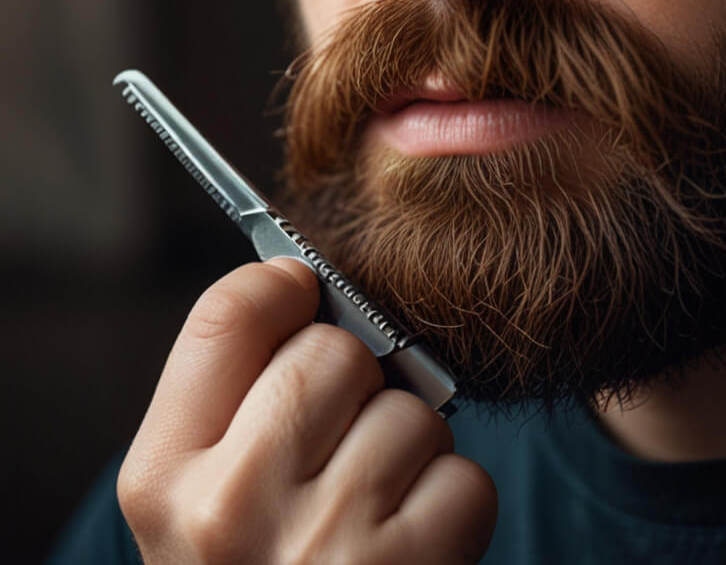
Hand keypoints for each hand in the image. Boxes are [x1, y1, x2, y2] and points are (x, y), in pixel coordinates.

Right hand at [117, 258, 496, 563]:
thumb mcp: (202, 494)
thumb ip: (237, 396)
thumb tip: (302, 290)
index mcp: (164, 475)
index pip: (225, 316)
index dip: (278, 286)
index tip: (302, 292)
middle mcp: (230, 508)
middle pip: (333, 350)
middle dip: (354, 378)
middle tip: (338, 434)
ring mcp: (321, 546)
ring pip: (408, 411)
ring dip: (408, 445)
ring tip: (374, 499)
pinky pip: (463, 478)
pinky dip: (452, 500)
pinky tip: (413, 536)